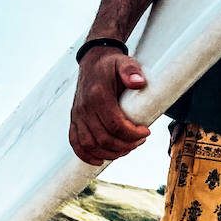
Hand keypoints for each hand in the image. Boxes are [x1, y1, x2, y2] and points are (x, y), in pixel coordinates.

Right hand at [69, 49, 150, 165]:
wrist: (94, 60)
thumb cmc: (112, 64)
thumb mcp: (125, 62)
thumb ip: (131, 70)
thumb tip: (139, 82)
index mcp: (98, 96)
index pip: (115, 124)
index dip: (132, 134)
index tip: (146, 132)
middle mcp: (84, 107)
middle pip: (103, 138)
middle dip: (125, 145)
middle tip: (140, 140)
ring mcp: (77, 115)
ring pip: (89, 144)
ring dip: (110, 153)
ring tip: (127, 148)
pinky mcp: (74, 119)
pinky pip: (75, 142)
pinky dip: (86, 155)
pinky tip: (99, 160)